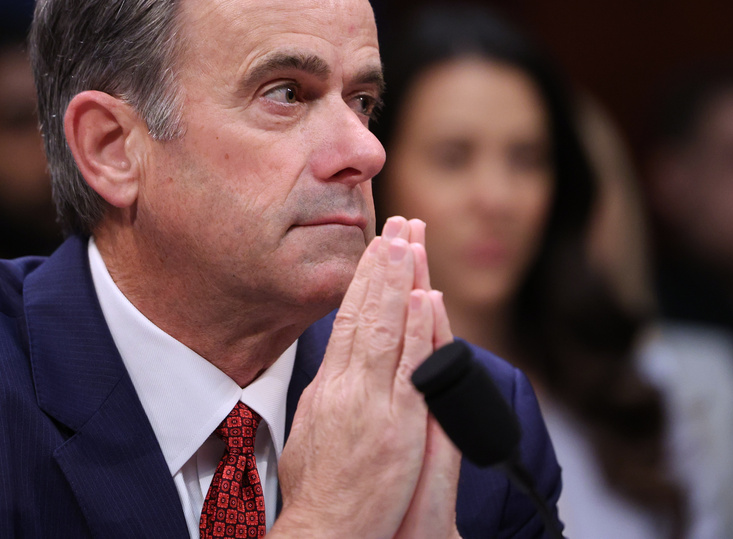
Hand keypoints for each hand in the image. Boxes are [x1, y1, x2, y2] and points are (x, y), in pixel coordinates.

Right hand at [272, 217, 452, 537]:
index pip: (346, 321)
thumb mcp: (308, 433)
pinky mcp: (398, 426)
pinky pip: (410, 369)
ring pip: (386, 330)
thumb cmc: (315, 493)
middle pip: (365, 314)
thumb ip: (325, 397)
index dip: (362, 281)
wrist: (325, 532)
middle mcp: (346, 388)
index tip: (375, 249)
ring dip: (399, 282)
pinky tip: (423, 298)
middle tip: (394, 225)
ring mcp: (372, 405)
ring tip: (409, 241)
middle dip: (382, 266)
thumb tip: (333, 372)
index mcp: (325, 388)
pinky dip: (416, 330)